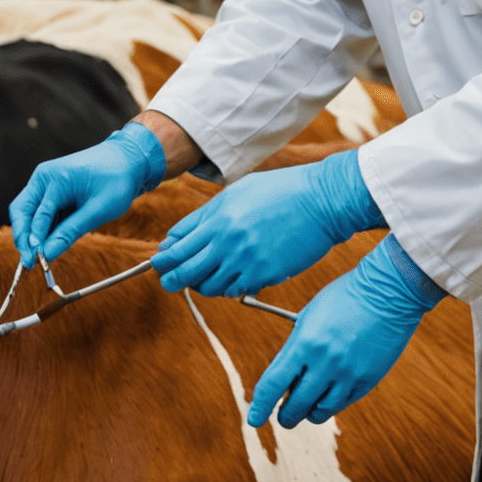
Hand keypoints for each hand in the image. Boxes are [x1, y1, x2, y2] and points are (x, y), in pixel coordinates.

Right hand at [9, 123, 165, 266]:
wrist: (128, 159)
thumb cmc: (117, 180)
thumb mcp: (98, 209)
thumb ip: (70, 232)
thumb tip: (48, 254)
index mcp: (56, 178)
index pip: (37, 215)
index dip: (33, 241)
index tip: (35, 263)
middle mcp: (44, 178)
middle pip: (21, 211)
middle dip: (23, 237)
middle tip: (29, 262)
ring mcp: (45, 182)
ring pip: (27, 212)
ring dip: (31, 234)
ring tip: (39, 258)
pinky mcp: (51, 190)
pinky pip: (40, 211)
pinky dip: (42, 228)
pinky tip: (49, 243)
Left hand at [150, 150, 380, 296]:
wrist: (322, 201)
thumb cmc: (279, 191)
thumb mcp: (236, 193)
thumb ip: (205, 215)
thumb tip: (177, 237)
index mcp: (218, 219)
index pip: (177, 247)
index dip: (163, 258)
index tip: (159, 262)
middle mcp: (229, 242)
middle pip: (186, 271)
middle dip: (171, 279)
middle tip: (167, 282)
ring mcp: (247, 261)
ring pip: (210, 287)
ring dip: (201, 286)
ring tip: (201, 281)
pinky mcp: (266, 274)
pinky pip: (236, 290)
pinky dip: (228, 288)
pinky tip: (229, 281)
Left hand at [247, 238, 437, 428]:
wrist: (388, 292)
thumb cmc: (342, 298)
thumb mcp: (308, 316)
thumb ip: (296, 346)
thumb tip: (285, 378)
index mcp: (304, 342)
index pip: (273, 384)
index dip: (261, 406)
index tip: (254, 420)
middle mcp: (325, 362)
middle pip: (296, 405)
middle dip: (285, 416)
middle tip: (282, 417)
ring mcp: (348, 374)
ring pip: (320, 411)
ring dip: (309, 413)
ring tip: (304, 409)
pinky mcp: (368, 380)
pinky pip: (343, 403)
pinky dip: (330, 405)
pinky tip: (326, 399)